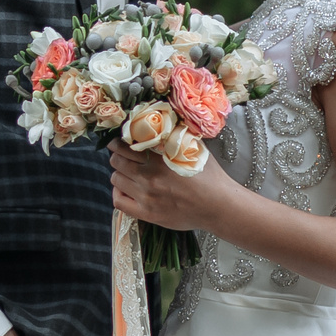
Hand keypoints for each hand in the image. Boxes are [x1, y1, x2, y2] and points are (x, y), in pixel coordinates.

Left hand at [109, 137, 234, 230]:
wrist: (219, 205)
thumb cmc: (209, 176)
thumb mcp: (193, 147)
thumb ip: (174, 135)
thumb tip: (157, 121)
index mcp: (159, 157)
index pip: (125, 145)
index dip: (119, 142)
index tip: (121, 141)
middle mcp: (149, 176)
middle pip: (116, 161)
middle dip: (118, 156)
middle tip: (123, 157)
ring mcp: (146, 196)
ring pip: (116, 179)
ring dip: (119, 173)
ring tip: (128, 173)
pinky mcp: (147, 213)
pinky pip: (119, 201)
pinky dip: (118, 193)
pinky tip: (126, 189)